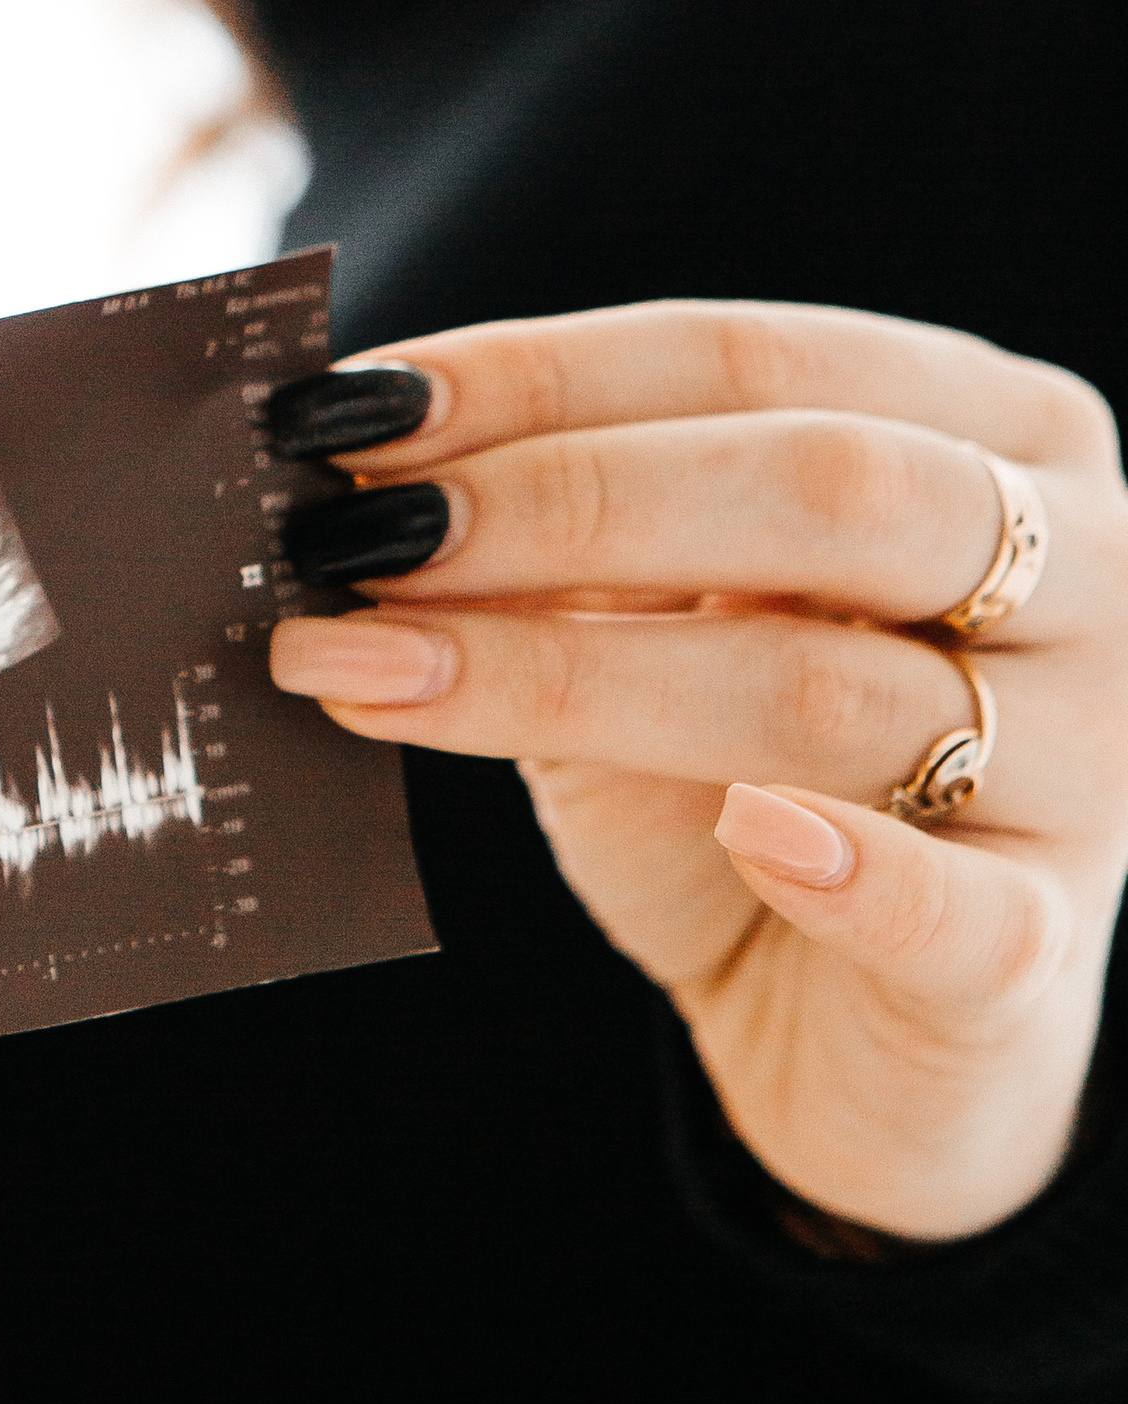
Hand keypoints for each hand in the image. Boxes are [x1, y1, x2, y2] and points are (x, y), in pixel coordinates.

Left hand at [264, 304, 1127, 1241]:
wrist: (855, 1042)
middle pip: (820, 488)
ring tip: (373, 671)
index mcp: (996, 436)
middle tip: (355, 533)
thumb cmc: (744, 792)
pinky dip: (848, 870)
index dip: (543, 375)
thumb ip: (556, 548)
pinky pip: (958, 908)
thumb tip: (357, 466)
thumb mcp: (648, 634)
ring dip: (571, 675)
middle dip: (561, 500)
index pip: (756, 362)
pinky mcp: (1046, 950)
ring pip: (825, 690)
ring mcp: (1093, 760)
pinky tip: (746, 832)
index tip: (349, 409)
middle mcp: (1090, 569)